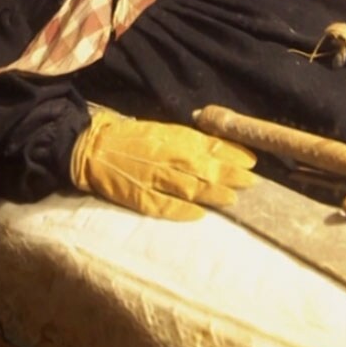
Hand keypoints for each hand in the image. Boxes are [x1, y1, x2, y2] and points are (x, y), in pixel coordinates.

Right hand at [70, 109, 256, 220]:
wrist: (92, 148)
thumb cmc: (131, 138)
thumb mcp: (163, 131)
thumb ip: (190, 140)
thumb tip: (220, 147)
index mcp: (173, 138)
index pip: (210, 146)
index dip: (234, 154)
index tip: (253, 162)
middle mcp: (167, 158)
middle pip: (205, 168)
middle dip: (231, 175)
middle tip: (252, 182)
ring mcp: (154, 179)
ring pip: (190, 188)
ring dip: (213, 193)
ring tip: (233, 199)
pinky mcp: (140, 198)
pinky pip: (165, 207)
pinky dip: (183, 212)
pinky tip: (199, 215)